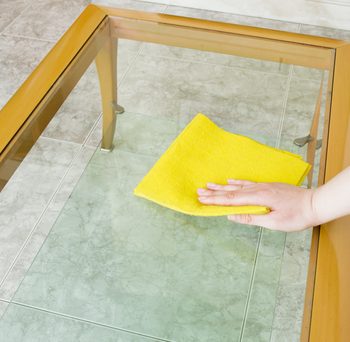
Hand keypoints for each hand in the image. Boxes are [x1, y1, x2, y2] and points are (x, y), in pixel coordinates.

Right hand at [197, 179, 317, 231]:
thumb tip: (231, 216)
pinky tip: (230, 180)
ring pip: (238, 186)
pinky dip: (237, 182)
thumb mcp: (274, 222)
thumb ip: (251, 218)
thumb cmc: (296, 216)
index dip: (215, 200)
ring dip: (222, 186)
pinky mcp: (267, 186)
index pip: (232, 199)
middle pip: (231, 191)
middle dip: (214, 192)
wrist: (314, 203)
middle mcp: (258, 189)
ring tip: (209, 184)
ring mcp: (262, 186)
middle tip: (199, 191)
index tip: (202, 199)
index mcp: (258, 198)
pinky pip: (248, 183)